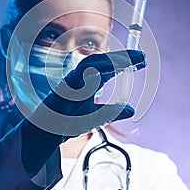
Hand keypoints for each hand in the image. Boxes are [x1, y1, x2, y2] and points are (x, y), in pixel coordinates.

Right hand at [29, 49, 145, 138]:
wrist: (46, 132)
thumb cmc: (67, 121)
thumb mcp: (96, 117)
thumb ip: (112, 112)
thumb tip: (132, 110)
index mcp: (90, 82)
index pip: (111, 68)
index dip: (127, 62)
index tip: (143, 61)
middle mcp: (82, 78)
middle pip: (104, 61)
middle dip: (122, 57)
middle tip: (141, 57)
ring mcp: (72, 81)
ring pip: (91, 63)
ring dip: (110, 61)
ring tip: (127, 61)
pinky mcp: (63, 87)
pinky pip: (77, 75)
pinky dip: (90, 72)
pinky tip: (105, 72)